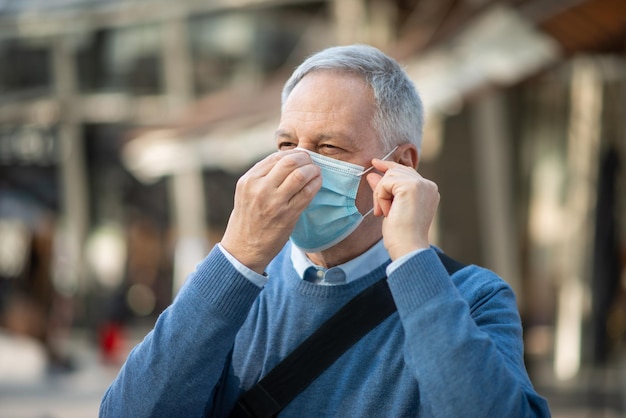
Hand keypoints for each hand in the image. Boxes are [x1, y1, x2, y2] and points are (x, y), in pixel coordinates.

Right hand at [221, 150, 321, 272]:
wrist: (243, 249)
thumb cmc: (248, 219)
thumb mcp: (247, 193)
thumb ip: (263, 176)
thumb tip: (289, 160)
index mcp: (249, 180)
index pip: (275, 157)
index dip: (293, 153)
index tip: (301, 157)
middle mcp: (260, 188)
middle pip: (289, 161)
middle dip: (305, 158)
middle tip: (311, 162)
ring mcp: (274, 202)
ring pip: (300, 175)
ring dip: (313, 170)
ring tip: (316, 172)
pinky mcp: (287, 215)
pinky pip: (307, 193)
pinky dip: (315, 184)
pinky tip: (317, 183)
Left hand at [366, 160, 438, 259]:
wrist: (408, 247)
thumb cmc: (401, 234)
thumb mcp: (391, 207)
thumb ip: (384, 190)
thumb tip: (372, 174)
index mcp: (428, 191)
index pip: (407, 172)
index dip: (390, 167)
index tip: (375, 163)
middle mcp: (428, 185)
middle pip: (396, 171)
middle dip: (382, 188)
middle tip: (379, 210)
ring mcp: (421, 184)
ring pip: (389, 176)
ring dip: (381, 195)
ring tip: (385, 213)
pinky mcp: (411, 186)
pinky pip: (385, 183)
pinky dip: (381, 197)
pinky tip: (387, 212)